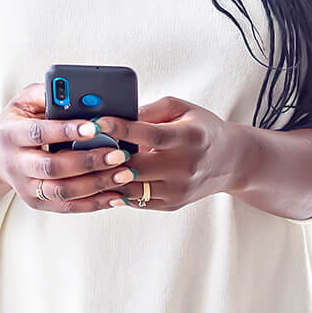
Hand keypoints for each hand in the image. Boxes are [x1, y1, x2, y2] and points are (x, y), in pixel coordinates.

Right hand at [0, 82, 143, 213]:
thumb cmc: (19, 120)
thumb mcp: (25, 100)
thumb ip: (48, 93)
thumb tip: (77, 92)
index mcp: (11, 133)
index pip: (39, 133)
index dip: (66, 131)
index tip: (95, 127)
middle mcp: (15, 163)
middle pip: (53, 167)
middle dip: (88, 161)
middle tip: (119, 153)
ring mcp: (25, 187)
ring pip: (63, 191)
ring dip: (96, 184)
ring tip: (125, 173)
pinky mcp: (37, 203)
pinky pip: (68, 207)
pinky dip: (94, 203)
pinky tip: (117, 194)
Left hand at [82, 95, 245, 210]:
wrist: (231, 162)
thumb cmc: (200, 128)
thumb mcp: (182, 108)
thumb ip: (150, 109)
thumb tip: (119, 114)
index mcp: (189, 137)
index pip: (149, 134)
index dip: (120, 129)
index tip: (95, 122)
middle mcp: (186, 167)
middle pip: (137, 166)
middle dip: (106, 157)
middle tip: (80, 146)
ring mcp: (179, 190)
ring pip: (132, 187)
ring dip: (106, 176)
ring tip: (84, 163)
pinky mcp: (172, 204)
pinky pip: (136, 200)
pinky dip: (116, 189)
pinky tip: (100, 178)